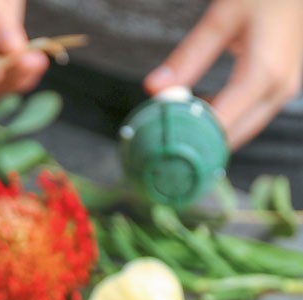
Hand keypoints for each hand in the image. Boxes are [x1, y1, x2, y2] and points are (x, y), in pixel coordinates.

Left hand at [144, 0, 302, 149]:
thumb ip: (189, 56)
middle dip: (199, 141)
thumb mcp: (221, 18)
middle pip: (233, 136)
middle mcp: (279, 88)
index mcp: (264, 73)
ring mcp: (283, 89)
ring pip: (242, 130)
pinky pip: (249, 116)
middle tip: (166, 137)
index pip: (221, 125)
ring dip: (212, 131)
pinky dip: (225, 119)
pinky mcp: (280, 86)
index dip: (191, 139)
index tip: (164, 142)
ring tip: (179, 120)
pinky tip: (201, 107)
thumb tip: (155, 88)